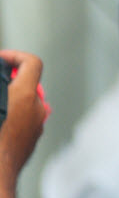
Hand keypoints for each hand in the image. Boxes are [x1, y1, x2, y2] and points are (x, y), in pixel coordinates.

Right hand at [0, 50, 46, 197]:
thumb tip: (4, 82)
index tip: (1, 60)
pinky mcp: (31, 141)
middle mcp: (36, 110)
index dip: (16, 56)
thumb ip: (1, 88)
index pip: (32, 63)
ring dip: (11, 100)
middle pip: (27, 84)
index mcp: (24, 96)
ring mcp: (36, 127)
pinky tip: (1, 124)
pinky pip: (24, 121)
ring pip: (26, 104)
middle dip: (9, 81)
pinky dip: (13, 117)